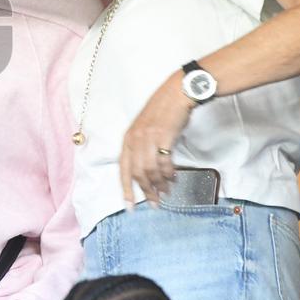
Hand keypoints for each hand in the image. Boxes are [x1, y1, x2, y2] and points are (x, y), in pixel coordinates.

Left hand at [119, 72, 194, 206]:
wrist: (176, 94)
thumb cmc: (163, 112)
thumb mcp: (145, 130)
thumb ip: (142, 148)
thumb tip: (146, 172)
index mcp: (128, 138)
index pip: (123, 169)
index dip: (126, 189)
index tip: (130, 205)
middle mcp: (135, 139)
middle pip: (137, 173)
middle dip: (146, 191)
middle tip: (155, 202)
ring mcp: (148, 138)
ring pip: (150, 170)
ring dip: (159, 184)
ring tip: (166, 191)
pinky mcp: (163, 137)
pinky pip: (164, 162)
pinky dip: (168, 173)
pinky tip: (173, 177)